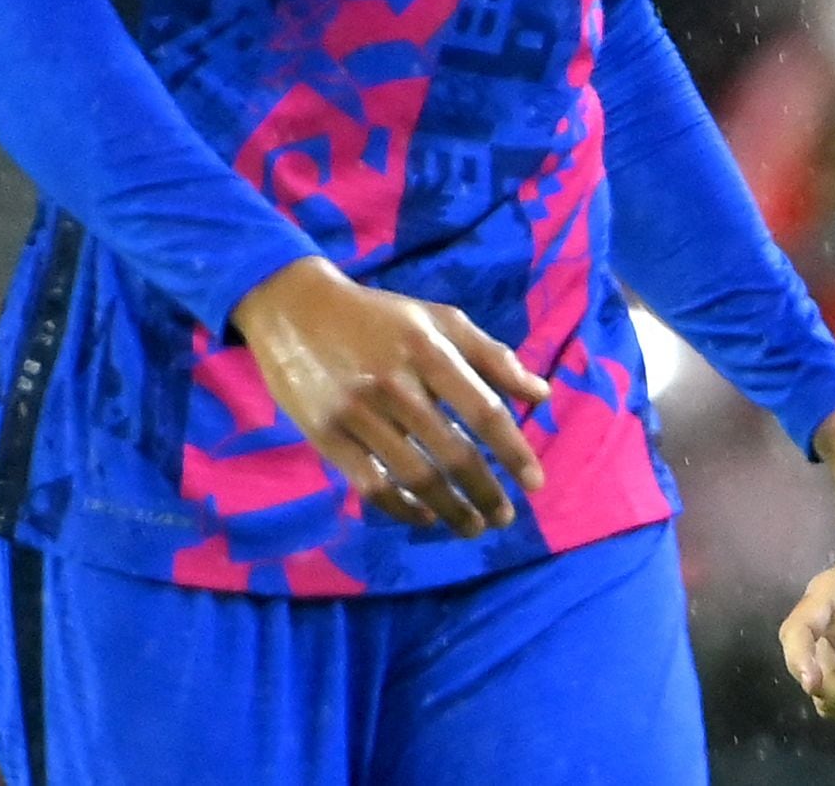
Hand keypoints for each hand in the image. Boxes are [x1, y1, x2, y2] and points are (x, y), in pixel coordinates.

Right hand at [229, 257, 550, 538]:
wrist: (294, 307)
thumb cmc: (378, 315)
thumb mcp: (437, 319)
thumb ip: (491, 355)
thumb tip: (541, 394)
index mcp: (428, 349)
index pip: (483, 409)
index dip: (513, 450)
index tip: (535, 484)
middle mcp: (396, 382)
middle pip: (452, 452)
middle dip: (485, 492)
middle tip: (504, 517)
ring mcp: (358, 411)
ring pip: (415, 476)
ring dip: (451, 510)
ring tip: (473, 527)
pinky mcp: (326, 434)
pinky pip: (371, 485)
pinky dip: (403, 509)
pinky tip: (425, 518)